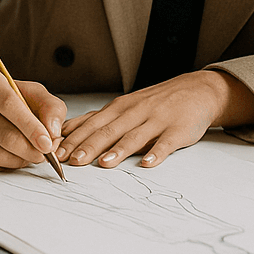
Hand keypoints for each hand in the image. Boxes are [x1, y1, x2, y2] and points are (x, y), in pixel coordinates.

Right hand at [0, 69, 67, 171]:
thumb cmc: (10, 98)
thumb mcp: (34, 93)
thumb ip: (51, 107)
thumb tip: (53, 132)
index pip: (8, 104)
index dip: (31, 126)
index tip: (47, 143)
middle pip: (4, 134)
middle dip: (30, 149)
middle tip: (45, 154)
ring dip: (21, 159)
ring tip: (32, 154)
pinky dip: (8, 165)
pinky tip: (15, 156)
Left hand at [58, 70, 253, 168]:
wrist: (196, 90)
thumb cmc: (155, 102)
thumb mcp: (124, 105)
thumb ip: (98, 119)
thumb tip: (66, 131)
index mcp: (119, 107)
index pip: (92, 124)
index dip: (74, 138)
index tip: (57, 152)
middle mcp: (135, 112)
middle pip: (108, 130)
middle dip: (89, 145)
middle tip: (73, 161)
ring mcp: (156, 120)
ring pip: (134, 136)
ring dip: (118, 150)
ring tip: (104, 164)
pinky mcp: (177, 129)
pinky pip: (165, 143)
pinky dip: (156, 153)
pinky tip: (147, 163)